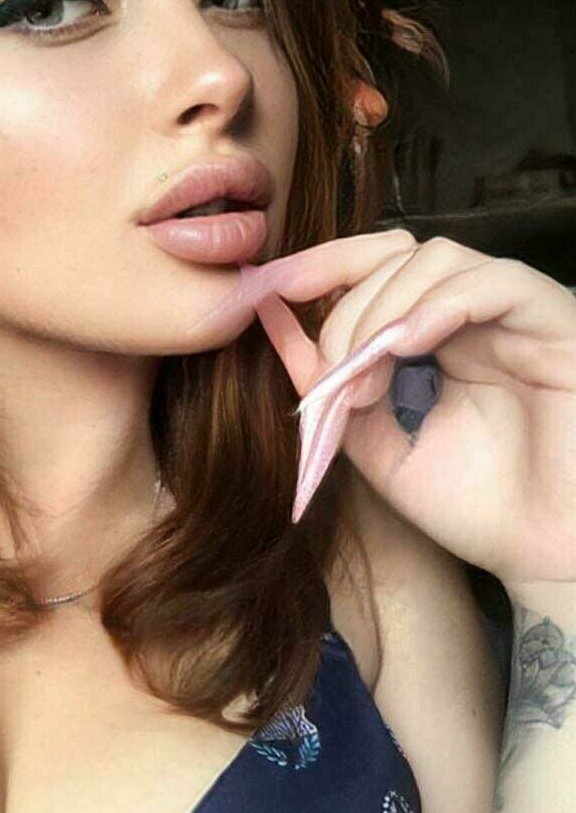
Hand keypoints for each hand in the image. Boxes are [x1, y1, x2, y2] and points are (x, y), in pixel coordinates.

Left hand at [229, 229, 575, 585]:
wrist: (538, 559)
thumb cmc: (470, 507)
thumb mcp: (374, 442)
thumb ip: (326, 383)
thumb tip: (272, 319)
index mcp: (433, 338)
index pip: (374, 268)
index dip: (319, 267)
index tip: (266, 287)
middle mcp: (474, 316)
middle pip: (398, 253)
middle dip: (346, 298)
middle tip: (333, 368)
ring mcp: (515, 317)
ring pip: (439, 259)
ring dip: (385, 308)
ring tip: (369, 374)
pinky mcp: (557, 324)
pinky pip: (498, 283)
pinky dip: (443, 303)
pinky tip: (412, 344)